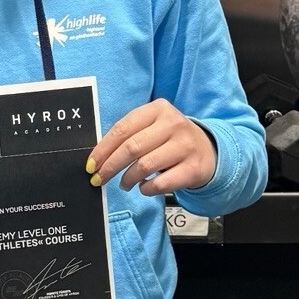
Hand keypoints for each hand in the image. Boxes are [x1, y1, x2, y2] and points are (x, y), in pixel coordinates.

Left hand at [86, 99, 216, 195]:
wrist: (208, 151)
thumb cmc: (170, 140)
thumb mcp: (153, 127)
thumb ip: (130, 135)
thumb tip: (98, 157)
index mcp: (158, 109)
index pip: (123, 128)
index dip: (103, 149)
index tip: (90, 164)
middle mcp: (174, 124)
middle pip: (132, 148)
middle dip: (110, 166)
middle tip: (99, 178)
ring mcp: (185, 146)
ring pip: (145, 166)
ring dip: (128, 179)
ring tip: (124, 184)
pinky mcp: (193, 169)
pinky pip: (160, 183)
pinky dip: (146, 189)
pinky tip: (144, 187)